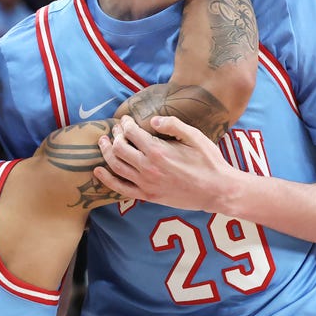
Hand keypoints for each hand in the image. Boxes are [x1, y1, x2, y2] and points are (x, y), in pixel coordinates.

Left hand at [92, 115, 239, 212]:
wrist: (217, 190)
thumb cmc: (209, 162)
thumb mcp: (195, 136)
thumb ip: (173, 124)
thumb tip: (153, 119)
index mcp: (158, 151)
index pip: (131, 133)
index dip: (126, 123)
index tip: (127, 119)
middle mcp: (148, 168)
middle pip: (119, 148)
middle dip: (115, 135)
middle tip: (116, 129)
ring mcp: (146, 184)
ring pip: (116, 166)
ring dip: (106, 152)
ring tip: (103, 143)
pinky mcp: (148, 196)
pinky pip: (121, 189)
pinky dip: (107, 179)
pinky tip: (98, 170)